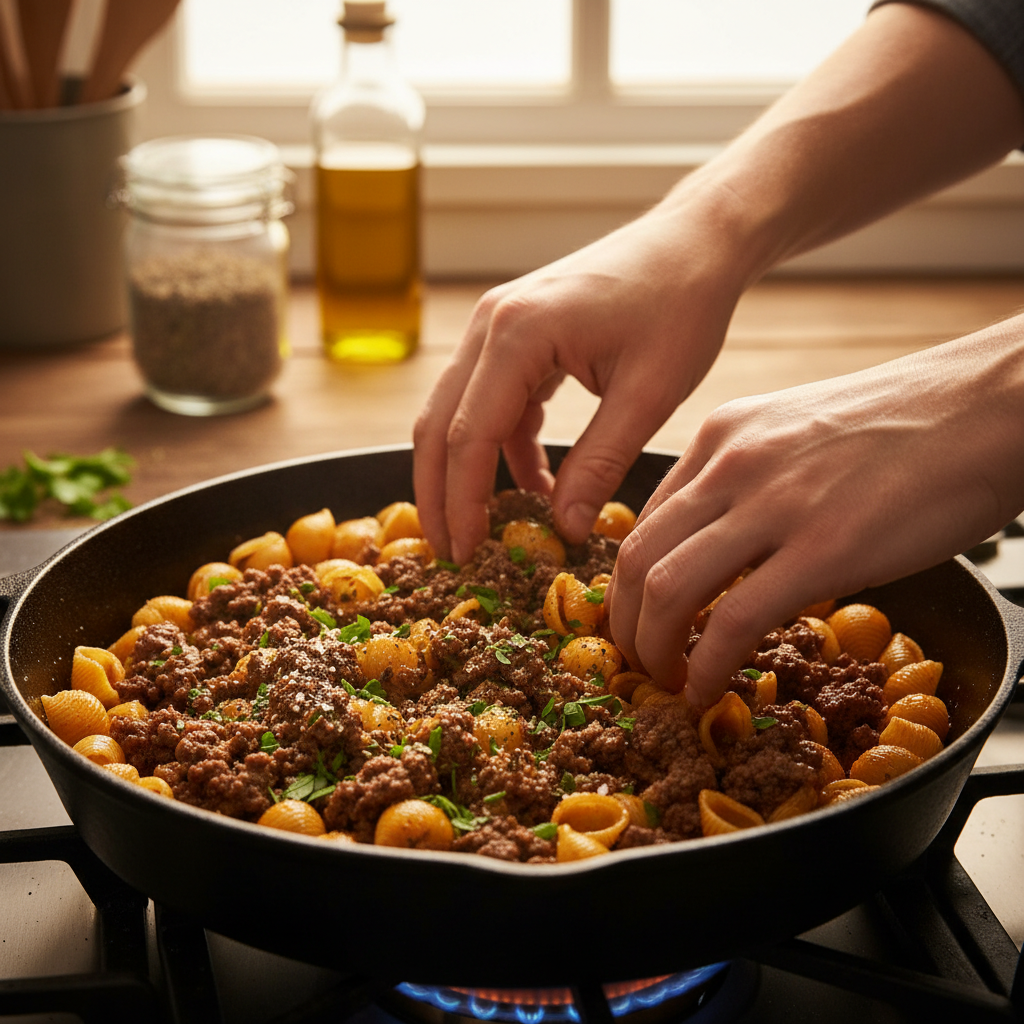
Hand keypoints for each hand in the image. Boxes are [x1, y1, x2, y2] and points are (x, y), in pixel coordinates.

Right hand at [413, 192, 751, 563]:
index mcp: (517, 333)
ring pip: (455, 412)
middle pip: (440, 424)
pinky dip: (502, 445)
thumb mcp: (648, 393)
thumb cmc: (681, 303)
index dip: (462, 503)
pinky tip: (536, 483)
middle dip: (439, 494)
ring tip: (482, 528)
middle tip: (452, 553)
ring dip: (464, 472)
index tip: (467, 554)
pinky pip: (489, 398)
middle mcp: (491, 323)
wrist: (696, 241)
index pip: (469, 435)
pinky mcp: (514, 332)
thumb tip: (565, 528)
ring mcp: (496, 324)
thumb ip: (600, 463)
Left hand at [605, 318, 1023, 706]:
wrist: (990, 407)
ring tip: (667, 681)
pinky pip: (732, 621)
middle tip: (639, 664)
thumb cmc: (908, 428)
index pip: (643, 522)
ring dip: (652, 650)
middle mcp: (731, 464)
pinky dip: (705, 668)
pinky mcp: (823, 548)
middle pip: (636, 559)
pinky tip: (707, 690)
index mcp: (723, 437)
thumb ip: (751, 482)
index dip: (627, 586)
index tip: (637, 622)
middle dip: (625, 627)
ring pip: (666, 589)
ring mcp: (773, 504)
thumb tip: (726, 547)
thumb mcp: (799, 436)